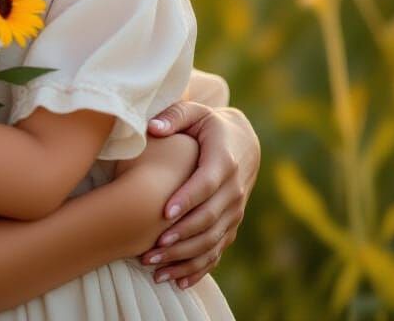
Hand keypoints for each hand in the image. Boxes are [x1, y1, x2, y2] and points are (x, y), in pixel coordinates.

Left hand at [137, 102, 259, 289]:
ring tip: (154, 267)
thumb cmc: (209, 125)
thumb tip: (153, 126)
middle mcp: (232, 191)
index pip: (204, 184)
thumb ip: (174, 115)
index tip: (164, 211)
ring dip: (184, 257)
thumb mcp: (195, 112)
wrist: (243, 143)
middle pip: (207, 219)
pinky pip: (216, 251)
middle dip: (179, 236)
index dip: (186, 199)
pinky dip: (198, 268)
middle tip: (150, 249)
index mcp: (222, 161)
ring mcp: (234, 211)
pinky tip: (176, 281)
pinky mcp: (231, 225)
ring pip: (211, 241)